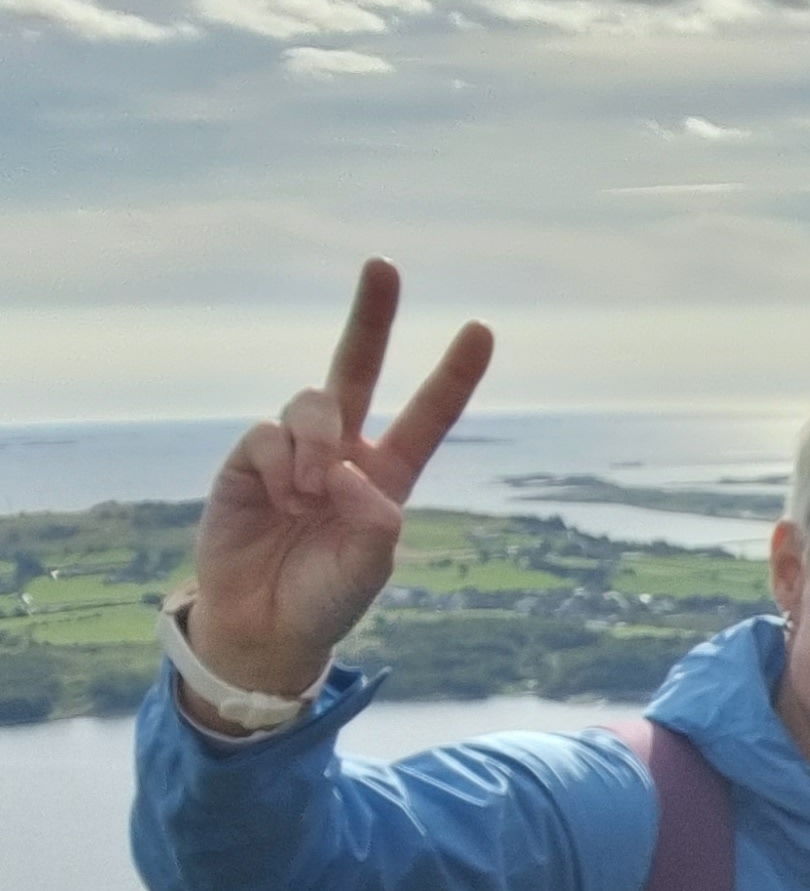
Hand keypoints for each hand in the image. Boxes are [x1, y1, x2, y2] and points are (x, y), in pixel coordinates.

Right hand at [186, 260, 493, 706]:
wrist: (267, 625)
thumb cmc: (328, 597)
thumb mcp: (371, 565)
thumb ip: (374, 518)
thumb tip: (344, 466)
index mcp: (387, 476)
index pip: (426, 416)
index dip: (452, 375)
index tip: (481, 330)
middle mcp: (343, 453)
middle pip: (358, 369)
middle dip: (372, 317)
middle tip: (384, 265)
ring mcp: (294, 451)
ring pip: (313, 402)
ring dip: (317, 443)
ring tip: (310, 493)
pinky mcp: (248, 459)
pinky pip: (268, 434)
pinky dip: (280, 467)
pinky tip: (280, 500)